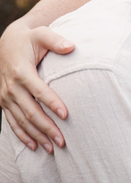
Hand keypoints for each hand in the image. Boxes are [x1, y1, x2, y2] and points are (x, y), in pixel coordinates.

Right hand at [0, 20, 73, 152]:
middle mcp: (11, 87)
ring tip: (52, 148)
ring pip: (21, 120)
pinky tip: (34, 145)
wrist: (7, 43)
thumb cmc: (30, 39)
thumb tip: (71, 46)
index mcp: (21, 71)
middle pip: (30, 111)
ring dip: (37, 135)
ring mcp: (6, 96)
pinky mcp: (4, 102)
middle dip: (47, 127)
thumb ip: (56, 40)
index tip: (66, 114)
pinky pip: (12, 122)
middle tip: (63, 141)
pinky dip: (23, 135)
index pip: (38, 90)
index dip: (52, 103)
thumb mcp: (42, 33)